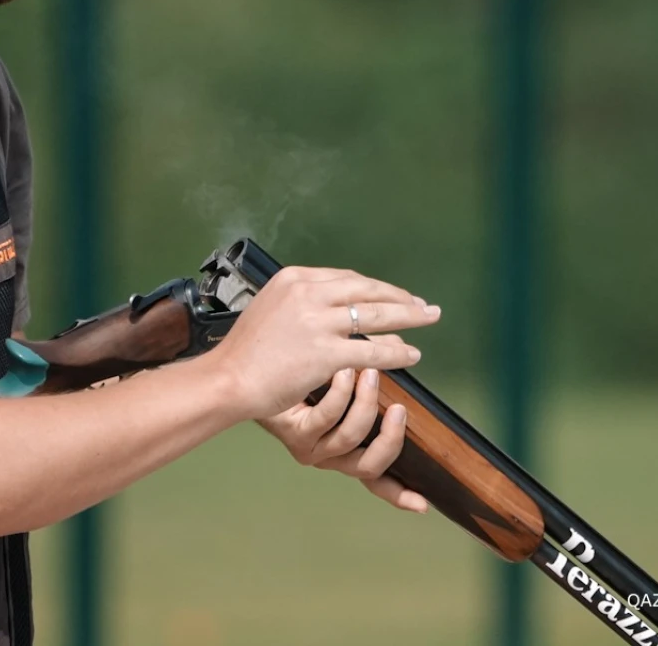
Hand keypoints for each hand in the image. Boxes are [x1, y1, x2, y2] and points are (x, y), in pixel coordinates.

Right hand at [212, 266, 439, 419]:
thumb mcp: (271, 308)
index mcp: (295, 279)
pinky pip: (371, 350)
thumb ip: (302, 303)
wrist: (228, 379)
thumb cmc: (245, 352)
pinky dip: (396, 352)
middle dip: (400, 297)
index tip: (395, 295)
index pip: (347, 279)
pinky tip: (411, 355)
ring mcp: (317, 322)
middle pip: (367, 290)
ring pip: (375, 316)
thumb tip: (336, 309)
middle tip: (424, 305)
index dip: (376, 288)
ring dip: (408, 317)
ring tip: (429, 319)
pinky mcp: (324, 353)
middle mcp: (308, 293)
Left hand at [259, 354, 429, 513]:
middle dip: (390, 438)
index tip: (422, 505)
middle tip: (398, 408)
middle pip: (370, 467)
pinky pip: (325, 419)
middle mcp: (331, 456)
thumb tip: (404, 349)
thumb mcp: (349, 374)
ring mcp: (312, 448)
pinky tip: (341, 371)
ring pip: (350, 439)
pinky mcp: (295, 434)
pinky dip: (339, 394)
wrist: (257, 371)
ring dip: (364, 405)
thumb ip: (375, 370)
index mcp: (348, 449)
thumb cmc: (305, 376)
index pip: (378, 479)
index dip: (400, 495)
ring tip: (368, 373)